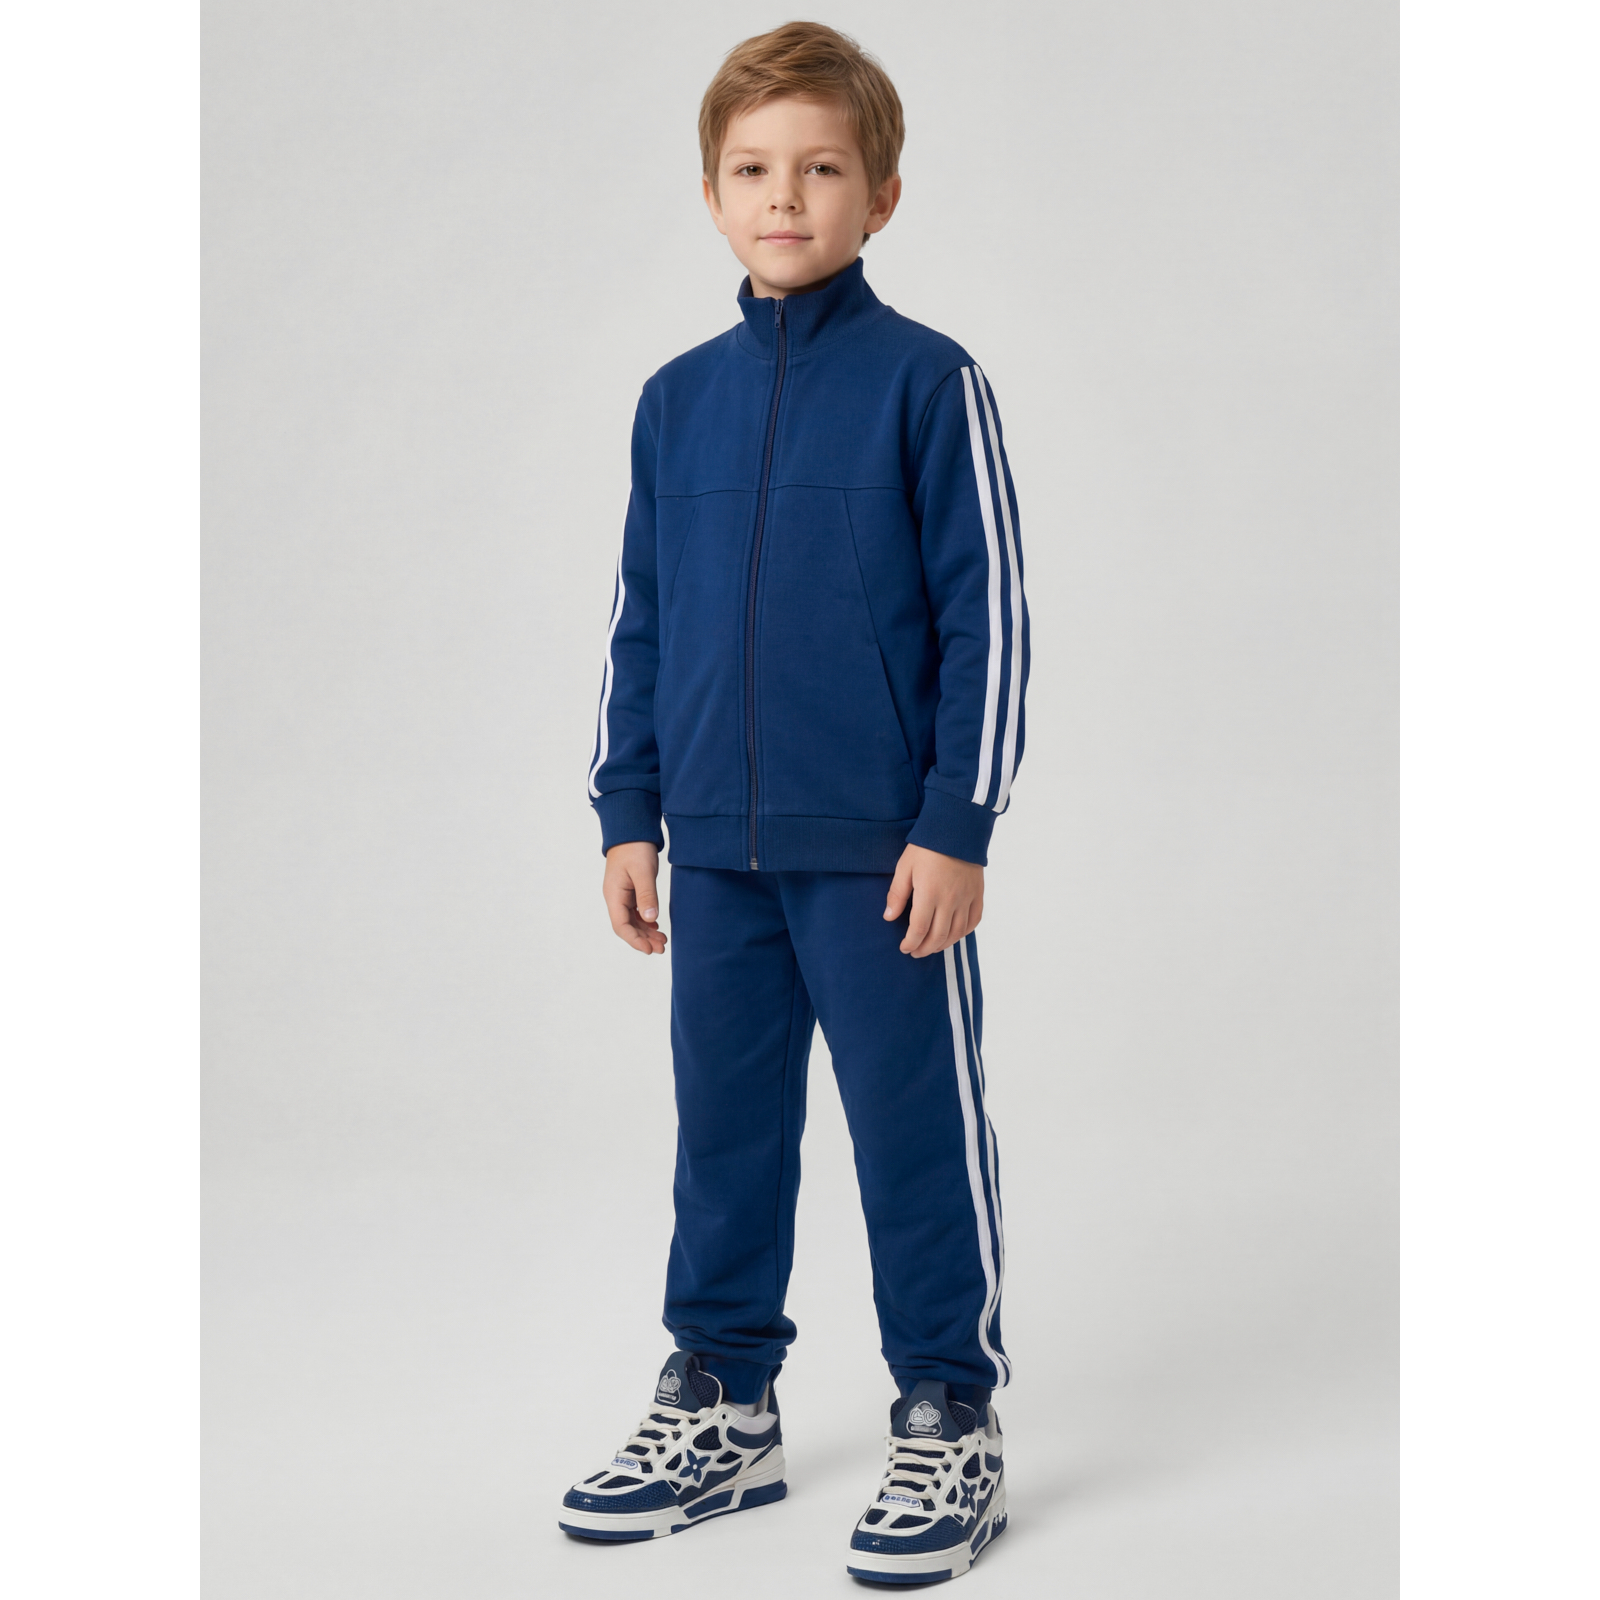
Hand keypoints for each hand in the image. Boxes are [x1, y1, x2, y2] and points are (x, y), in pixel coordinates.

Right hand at [603, 842, 666, 954]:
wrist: (632, 829)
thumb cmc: (635, 848)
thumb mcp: (643, 871)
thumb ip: (646, 895)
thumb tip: (650, 919)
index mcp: (614, 895)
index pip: (621, 925)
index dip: (635, 940)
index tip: (650, 949)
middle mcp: (615, 897)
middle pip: (627, 926)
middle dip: (643, 939)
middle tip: (662, 948)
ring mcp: (622, 894)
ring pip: (632, 920)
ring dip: (646, 932)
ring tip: (663, 940)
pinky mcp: (630, 890)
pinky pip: (636, 911)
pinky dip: (646, 921)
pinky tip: (656, 926)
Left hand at [884, 843, 983, 957]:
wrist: (956, 829)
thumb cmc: (926, 847)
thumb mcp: (904, 867)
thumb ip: (897, 894)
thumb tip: (889, 918)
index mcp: (929, 894)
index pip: (919, 930)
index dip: (911, 943)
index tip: (904, 948)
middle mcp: (950, 900)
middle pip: (938, 936)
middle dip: (924, 949)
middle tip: (915, 952)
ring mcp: (966, 898)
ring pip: (956, 933)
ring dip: (942, 945)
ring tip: (931, 947)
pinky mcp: (978, 894)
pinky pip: (973, 921)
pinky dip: (963, 933)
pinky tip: (953, 935)